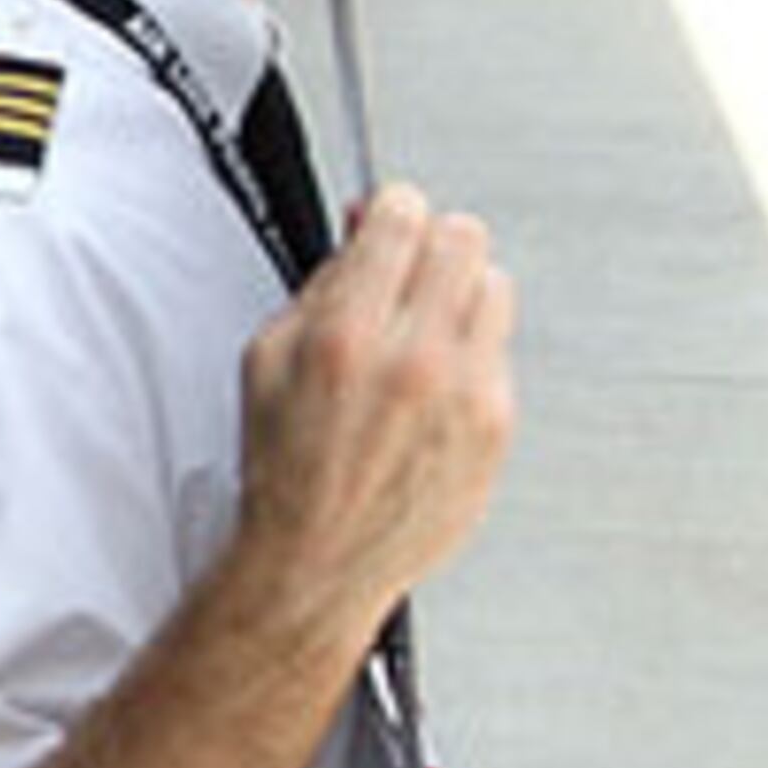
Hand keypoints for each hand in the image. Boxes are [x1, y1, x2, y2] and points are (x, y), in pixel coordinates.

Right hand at [229, 187, 514, 656]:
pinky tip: (433, 376)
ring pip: (494, 285)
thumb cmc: (288, 471)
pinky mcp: (498, 424)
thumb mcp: (266, 361)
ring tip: (423, 322)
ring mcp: (466, 392)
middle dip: (429, 241)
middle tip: (406, 265)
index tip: (383, 218)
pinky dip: (471, 347)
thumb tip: (361, 237)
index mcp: (348, 336)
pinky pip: (501, 347)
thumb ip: (320, 286)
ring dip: (458, 290)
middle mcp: (416, 360)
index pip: (402, 218)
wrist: (321, 558)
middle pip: (462, 238)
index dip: (389, 209)